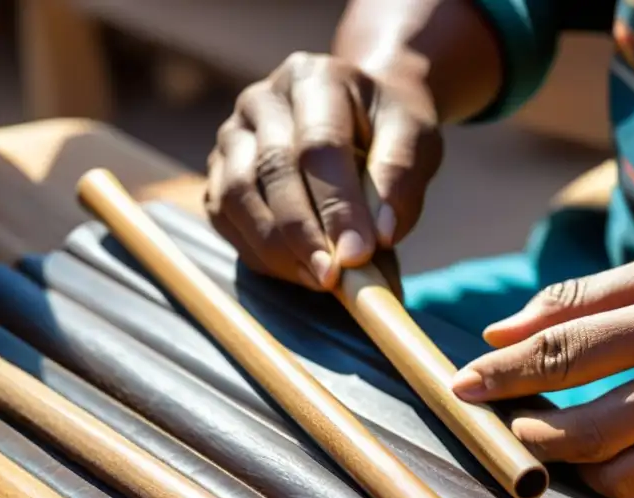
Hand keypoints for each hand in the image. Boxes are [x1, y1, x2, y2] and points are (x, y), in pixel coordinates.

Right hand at [206, 52, 442, 290]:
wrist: (358, 118)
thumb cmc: (388, 130)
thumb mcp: (415, 138)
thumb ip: (401, 178)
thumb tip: (381, 234)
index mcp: (314, 79)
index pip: (319, 145)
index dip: (337, 205)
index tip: (358, 254)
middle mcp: (262, 100)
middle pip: (272, 171)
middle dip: (304, 234)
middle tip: (334, 279)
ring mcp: (232, 135)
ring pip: (236, 196)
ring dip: (277, 249)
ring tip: (320, 281)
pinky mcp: (218, 172)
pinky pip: (225, 218)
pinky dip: (259, 253)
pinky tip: (298, 273)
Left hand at [451, 242, 633, 497]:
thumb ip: (596, 294)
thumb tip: (505, 327)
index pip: (564, 352)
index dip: (501, 376)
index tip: (460, 388)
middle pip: (578, 436)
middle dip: (534, 439)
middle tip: (523, 430)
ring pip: (620, 488)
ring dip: (589, 475)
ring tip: (590, 449)